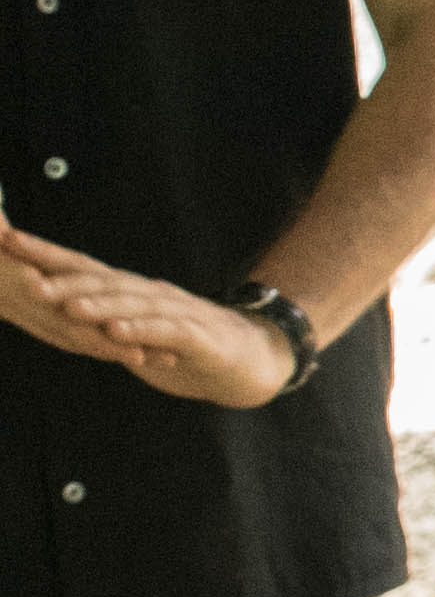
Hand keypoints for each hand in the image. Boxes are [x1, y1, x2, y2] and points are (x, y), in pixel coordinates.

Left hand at [0, 222, 295, 406]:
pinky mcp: (196, 336)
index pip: (79, 267)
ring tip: (60, 300)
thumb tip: (48, 309)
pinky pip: (163, 331)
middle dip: (56, 270)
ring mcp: (173, 312)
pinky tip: (115, 330)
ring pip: (128, 302)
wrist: (249, 357)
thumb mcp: (131, 334)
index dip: (42, 252)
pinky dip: (138, 329)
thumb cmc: (183, 345)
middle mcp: (148, 293)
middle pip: (98, 278)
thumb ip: (97, 321)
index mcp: (129, 292)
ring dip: (93, 301)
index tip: (5, 238)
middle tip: (18, 262)